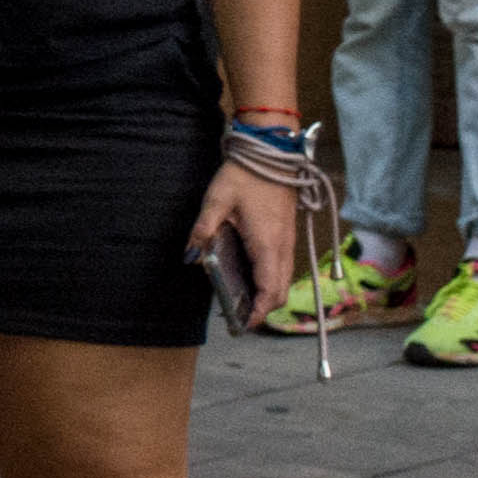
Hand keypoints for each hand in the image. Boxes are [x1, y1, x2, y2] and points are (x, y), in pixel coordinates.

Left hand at [190, 162, 307, 323]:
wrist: (271, 153)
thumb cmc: (245, 175)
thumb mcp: (216, 199)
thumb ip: (203, 228)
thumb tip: (190, 255)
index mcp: (267, 243)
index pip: (270, 289)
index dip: (259, 311)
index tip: (244, 325)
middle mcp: (282, 247)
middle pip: (280, 291)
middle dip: (263, 309)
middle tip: (238, 317)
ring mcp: (287, 241)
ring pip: (284, 280)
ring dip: (267, 295)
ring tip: (241, 301)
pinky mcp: (286, 234)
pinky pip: (282, 267)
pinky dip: (270, 280)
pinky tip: (248, 277)